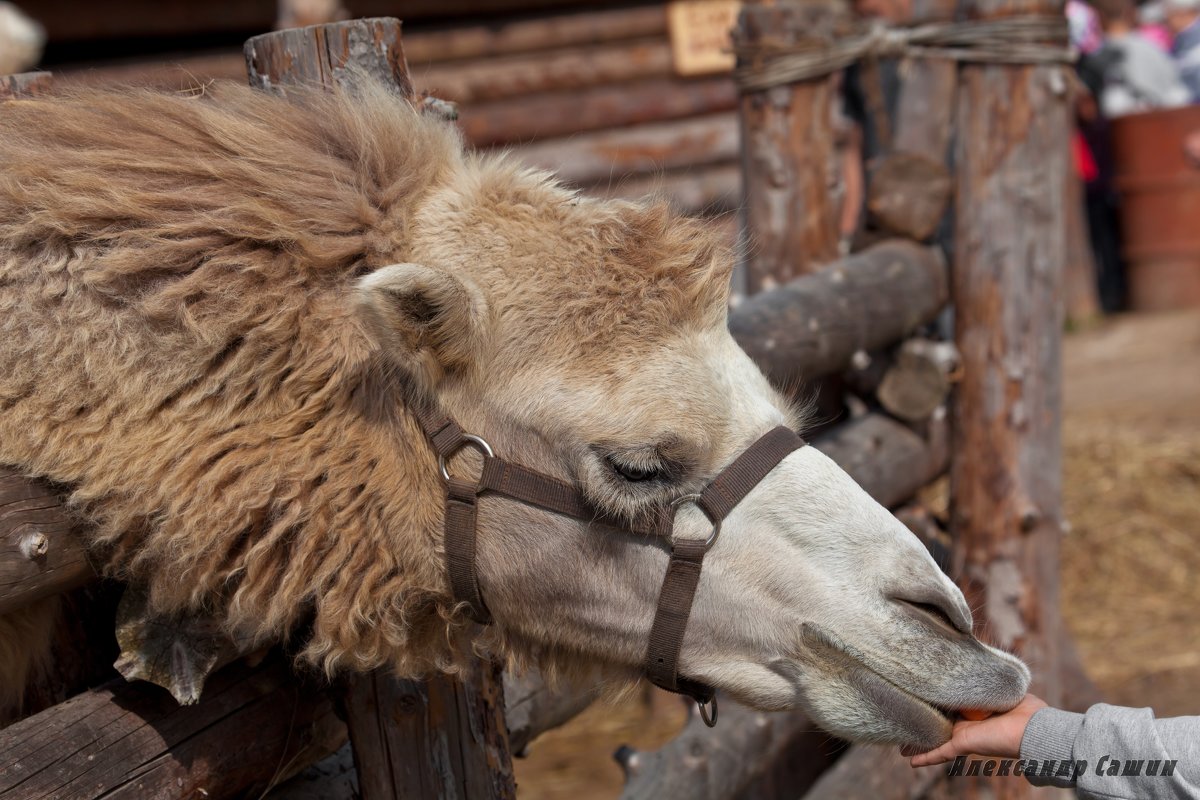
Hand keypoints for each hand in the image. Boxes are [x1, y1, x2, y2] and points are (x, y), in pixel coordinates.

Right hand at [907, 694, 1047, 766]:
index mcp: (975, 709)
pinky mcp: (963, 744)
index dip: (935, 700)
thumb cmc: (1025, 709)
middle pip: (938, 723)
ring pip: (934, 739)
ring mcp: (964, 735)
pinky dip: (926, 757)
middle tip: (904, 719)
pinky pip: (941, 752)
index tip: (919, 694)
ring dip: (918, 743)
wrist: (1033, 729)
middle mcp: (967, 723)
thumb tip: (974, 663)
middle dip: (923, 723)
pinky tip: (911, 761)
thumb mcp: (1000, 688)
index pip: (950, 704)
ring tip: (901, 746)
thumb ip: (985, 681)